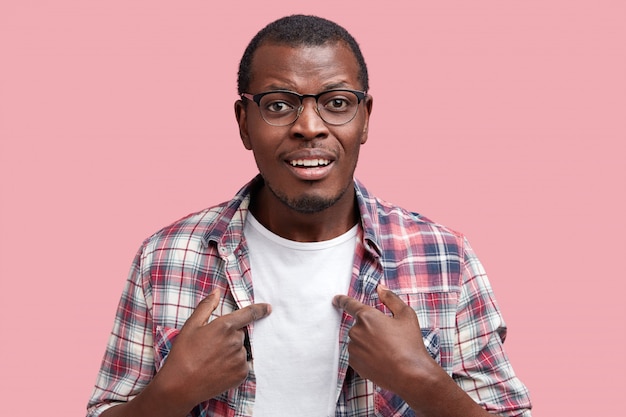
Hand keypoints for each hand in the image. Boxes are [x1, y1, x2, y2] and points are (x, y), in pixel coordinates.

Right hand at [153, 288, 270, 410]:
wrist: (180, 386)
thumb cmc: (183, 354)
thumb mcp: (191, 326)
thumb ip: (206, 306)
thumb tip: (216, 292)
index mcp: (225, 326)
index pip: (249, 314)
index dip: (260, 309)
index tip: (268, 308)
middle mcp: (236, 341)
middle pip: (240, 334)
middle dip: (230, 336)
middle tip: (211, 346)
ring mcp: (240, 358)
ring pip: (240, 350)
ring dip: (232, 352)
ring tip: (212, 360)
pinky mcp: (241, 374)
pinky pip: (242, 364)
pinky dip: (233, 365)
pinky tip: (218, 369)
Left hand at [333, 285, 434, 395]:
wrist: (410, 374)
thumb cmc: (410, 344)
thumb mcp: (406, 315)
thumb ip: (391, 299)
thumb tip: (380, 289)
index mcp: (367, 316)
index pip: (349, 304)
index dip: (342, 300)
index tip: (336, 299)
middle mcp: (356, 331)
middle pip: (359, 325)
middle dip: (371, 329)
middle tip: (389, 338)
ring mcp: (354, 348)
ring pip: (358, 340)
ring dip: (368, 342)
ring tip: (387, 351)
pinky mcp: (354, 363)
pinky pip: (358, 354)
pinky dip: (367, 355)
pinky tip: (381, 360)